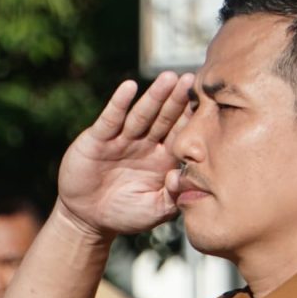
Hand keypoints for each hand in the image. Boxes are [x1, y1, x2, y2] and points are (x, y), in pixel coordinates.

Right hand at [54, 74, 194, 240]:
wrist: (87, 219)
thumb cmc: (124, 214)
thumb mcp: (154, 211)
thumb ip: (172, 197)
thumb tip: (181, 176)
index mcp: (162, 159)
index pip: (180, 134)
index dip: (192, 119)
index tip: (208, 103)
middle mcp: (144, 144)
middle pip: (164, 118)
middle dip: (177, 99)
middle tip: (191, 80)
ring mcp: (122, 139)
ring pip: (141, 115)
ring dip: (154, 96)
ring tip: (168, 78)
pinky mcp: (98, 139)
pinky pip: (110, 119)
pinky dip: (119, 103)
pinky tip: (129, 87)